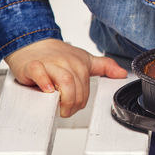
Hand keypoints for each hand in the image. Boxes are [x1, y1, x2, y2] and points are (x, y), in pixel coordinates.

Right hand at [4, 38, 127, 116]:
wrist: (32, 43)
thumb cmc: (58, 55)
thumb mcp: (85, 60)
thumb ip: (104, 67)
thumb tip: (122, 74)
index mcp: (80, 63)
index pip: (86, 88)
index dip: (81, 102)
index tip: (74, 107)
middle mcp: (66, 62)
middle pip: (76, 86)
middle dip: (72, 103)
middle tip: (65, 111)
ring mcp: (49, 63)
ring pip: (64, 80)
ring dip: (64, 97)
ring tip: (58, 106)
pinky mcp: (32, 65)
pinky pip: (40, 72)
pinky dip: (44, 82)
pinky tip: (47, 90)